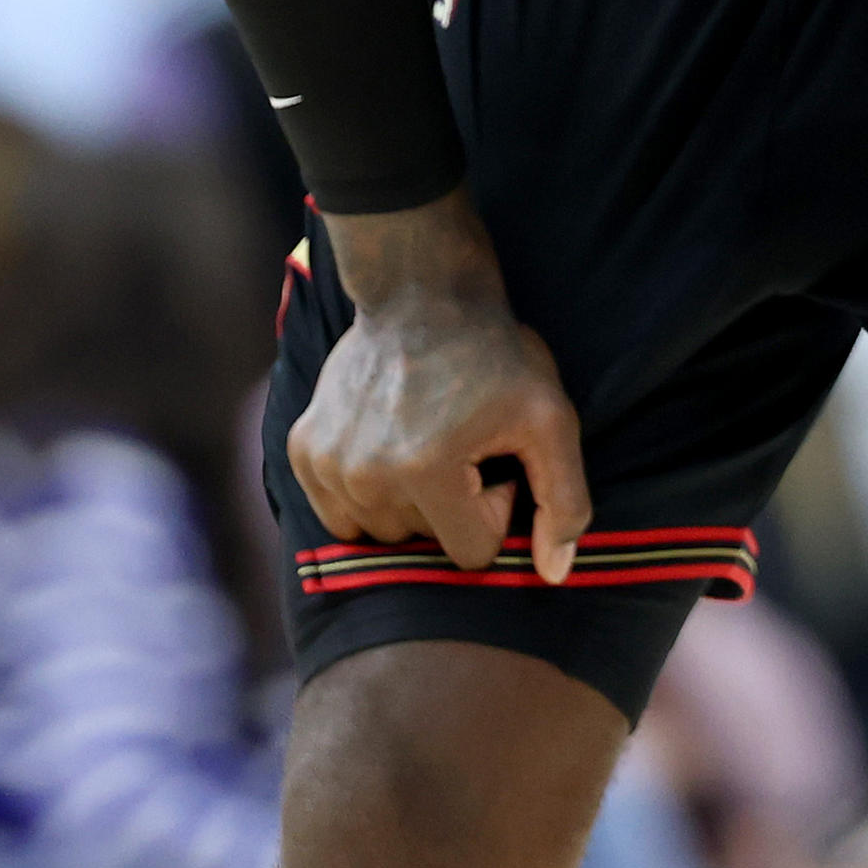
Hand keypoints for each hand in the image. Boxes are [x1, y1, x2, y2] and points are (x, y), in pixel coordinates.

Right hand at [287, 193, 594, 586]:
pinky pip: (339, 514)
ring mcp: (326, 464)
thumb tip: (555, 574)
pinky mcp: (302, 451)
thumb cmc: (493, 356)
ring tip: (426, 439)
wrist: (419, 294)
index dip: (496, 507)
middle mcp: (366, 476)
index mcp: (427, 471)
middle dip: (452, 504)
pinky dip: (366, 493)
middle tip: (462, 441)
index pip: (472, 553)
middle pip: (424, 543)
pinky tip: (388, 444)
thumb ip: (565, 501)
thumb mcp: (551, 419)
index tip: (494, 456)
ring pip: (381, 532)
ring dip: (410, 501)